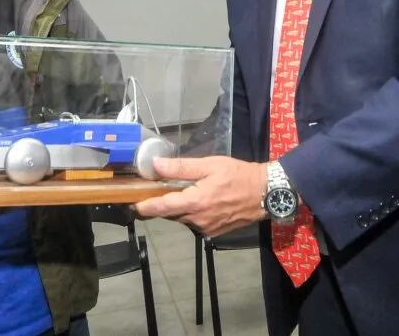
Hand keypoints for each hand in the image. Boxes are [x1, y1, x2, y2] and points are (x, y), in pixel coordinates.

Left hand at [133, 156, 266, 235]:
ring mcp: (206, 228)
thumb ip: (181, 167)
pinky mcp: (214, 232)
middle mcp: (197, 220)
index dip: (145, 206)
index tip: (132, 204)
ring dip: (178, 207)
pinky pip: (195, 222)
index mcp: (194, 202)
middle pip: (170, 213)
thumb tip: (155, 165)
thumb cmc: (237, 175)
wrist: (265, 193)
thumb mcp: (210, 165)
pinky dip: (191, 213)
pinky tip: (199, 201)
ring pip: (182, 218)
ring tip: (181, 192)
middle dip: (161, 204)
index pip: (161, 207)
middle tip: (154, 190)